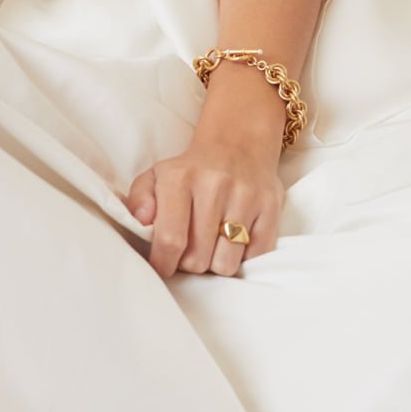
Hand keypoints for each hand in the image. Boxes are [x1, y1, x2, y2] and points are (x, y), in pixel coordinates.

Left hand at [125, 139, 284, 278]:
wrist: (238, 143)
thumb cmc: (191, 169)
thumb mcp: (157, 176)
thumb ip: (140, 200)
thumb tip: (141, 223)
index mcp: (180, 179)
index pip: (170, 239)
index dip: (163, 264)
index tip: (163, 268)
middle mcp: (214, 186)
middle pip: (198, 258)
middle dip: (190, 263)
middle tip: (189, 250)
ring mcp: (246, 197)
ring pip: (226, 264)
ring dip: (216, 263)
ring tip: (212, 246)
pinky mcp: (270, 208)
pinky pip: (255, 257)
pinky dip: (242, 257)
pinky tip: (234, 240)